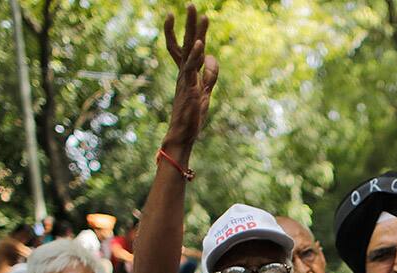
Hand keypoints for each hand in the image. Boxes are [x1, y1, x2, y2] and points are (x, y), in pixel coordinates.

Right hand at [161, 5, 218, 149]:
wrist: (183, 135)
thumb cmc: (191, 115)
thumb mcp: (205, 90)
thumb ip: (209, 74)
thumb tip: (213, 56)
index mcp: (187, 73)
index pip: (186, 47)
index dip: (187, 31)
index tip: (184, 13)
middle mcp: (184, 73)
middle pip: (187, 43)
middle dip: (190, 23)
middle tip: (191, 4)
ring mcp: (185, 80)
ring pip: (190, 51)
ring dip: (195, 32)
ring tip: (199, 14)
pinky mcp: (189, 89)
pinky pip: (192, 69)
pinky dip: (197, 56)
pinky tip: (202, 44)